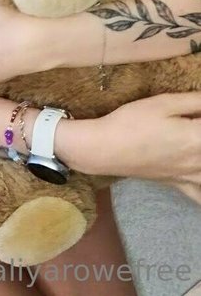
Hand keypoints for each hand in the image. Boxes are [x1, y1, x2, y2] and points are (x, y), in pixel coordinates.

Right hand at [70, 92, 200, 182]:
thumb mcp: (163, 103)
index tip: (196, 110)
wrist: (106, 149)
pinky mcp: (177, 184)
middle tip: (191, 124)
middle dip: (200, 131)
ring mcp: (189, 176)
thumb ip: (194, 101)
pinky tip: (196, 176)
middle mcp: (199, 161)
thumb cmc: (132, 122)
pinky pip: (200, 195)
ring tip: (192, 144)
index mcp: (198, 138)